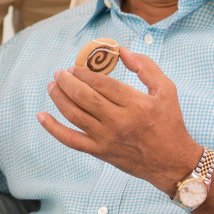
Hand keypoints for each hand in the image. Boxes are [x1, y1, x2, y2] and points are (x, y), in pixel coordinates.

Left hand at [37, 46, 200, 190]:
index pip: (103, 84)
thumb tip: (122, 51)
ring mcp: (108, 139)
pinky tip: (41, 117)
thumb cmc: (170, 123)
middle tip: (59, 74)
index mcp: (137, 105)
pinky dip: (54, 129)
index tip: (75, 68)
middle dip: (67, 83)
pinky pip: (71, 141)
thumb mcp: (166, 90)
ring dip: (59, 99)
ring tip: (52, 86)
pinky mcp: (101, 153)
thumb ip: (145, 67)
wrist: (172, 162)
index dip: (85, 74)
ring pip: (75, 116)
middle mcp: (120, 122)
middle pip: (85, 98)